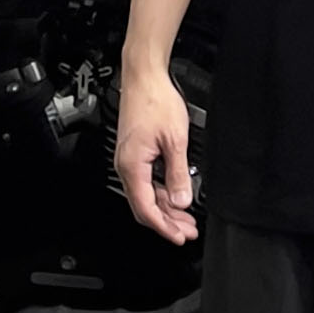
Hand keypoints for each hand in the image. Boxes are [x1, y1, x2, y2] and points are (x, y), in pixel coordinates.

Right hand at [114, 66, 198, 245]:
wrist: (144, 76)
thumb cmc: (155, 100)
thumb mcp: (175, 141)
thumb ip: (178, 174)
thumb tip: (182, 201)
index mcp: (132, 165)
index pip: (146, 209)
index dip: (164, 227)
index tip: (179, 237)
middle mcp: (126, 165)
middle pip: (144, 206)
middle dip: (167, 222)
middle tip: (187, 232)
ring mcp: (129, 160)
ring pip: (146, 196)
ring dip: (166, 209)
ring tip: (186, 218)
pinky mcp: (134, 154)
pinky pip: (146, 182)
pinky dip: (162, 194)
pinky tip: (176, 197)